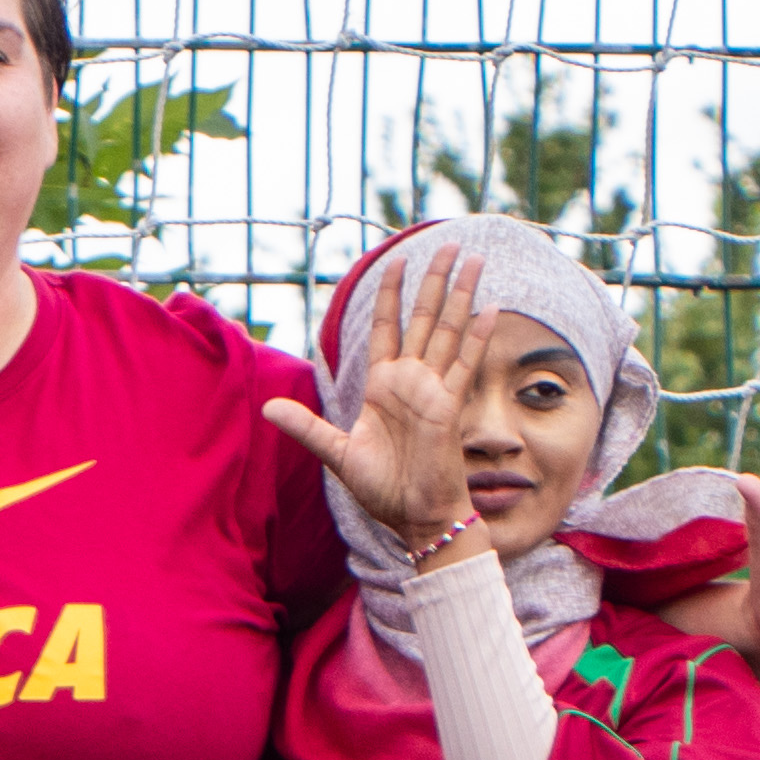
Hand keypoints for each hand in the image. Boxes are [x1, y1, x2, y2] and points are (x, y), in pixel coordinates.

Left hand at [259, 243, 483, 552]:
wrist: (413, 515)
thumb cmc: (381, 488)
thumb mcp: (336, 453)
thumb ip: (305, 427)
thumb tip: (269, 408)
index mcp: (384, 386)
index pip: (388, 328)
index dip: (392, 295)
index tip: (396, 262)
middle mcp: (411, 380)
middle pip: (424, 319)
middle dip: (434, 282)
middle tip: (447, 244)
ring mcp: (434, 389)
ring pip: (449, 331)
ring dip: (461, 296)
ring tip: (474, 260)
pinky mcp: (450, 405)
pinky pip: (465, 364)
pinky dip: (477, 337)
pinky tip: (490, 309)